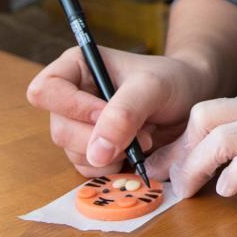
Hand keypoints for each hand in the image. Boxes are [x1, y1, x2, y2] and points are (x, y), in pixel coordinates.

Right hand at [26, 46, 210, 176]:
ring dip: (110, 155)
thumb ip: (124, 113)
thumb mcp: (153, 87)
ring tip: (144, 139)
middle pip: (60, 129)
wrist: (191, 99)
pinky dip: (113, 166)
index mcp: (76, 67)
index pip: (45, 90)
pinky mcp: (94, 150)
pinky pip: (89, 169)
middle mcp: (71, 97)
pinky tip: (136, 152)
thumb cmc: (172, 81)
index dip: (72, 107)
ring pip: (74, 154)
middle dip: (100, 138)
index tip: (105, 112)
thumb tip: (96, 153)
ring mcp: (80, 126)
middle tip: (140, 133)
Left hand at [146, 82, 236, 197]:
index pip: (205, 112)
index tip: (164, 167)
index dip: (178, 142)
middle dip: (179, 152)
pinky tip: (228, 190)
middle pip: (203, 117)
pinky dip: (235, 175)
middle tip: (171, 182)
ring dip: (197, 166)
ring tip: (189, 191)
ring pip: (222, 137)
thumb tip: (213, 155)